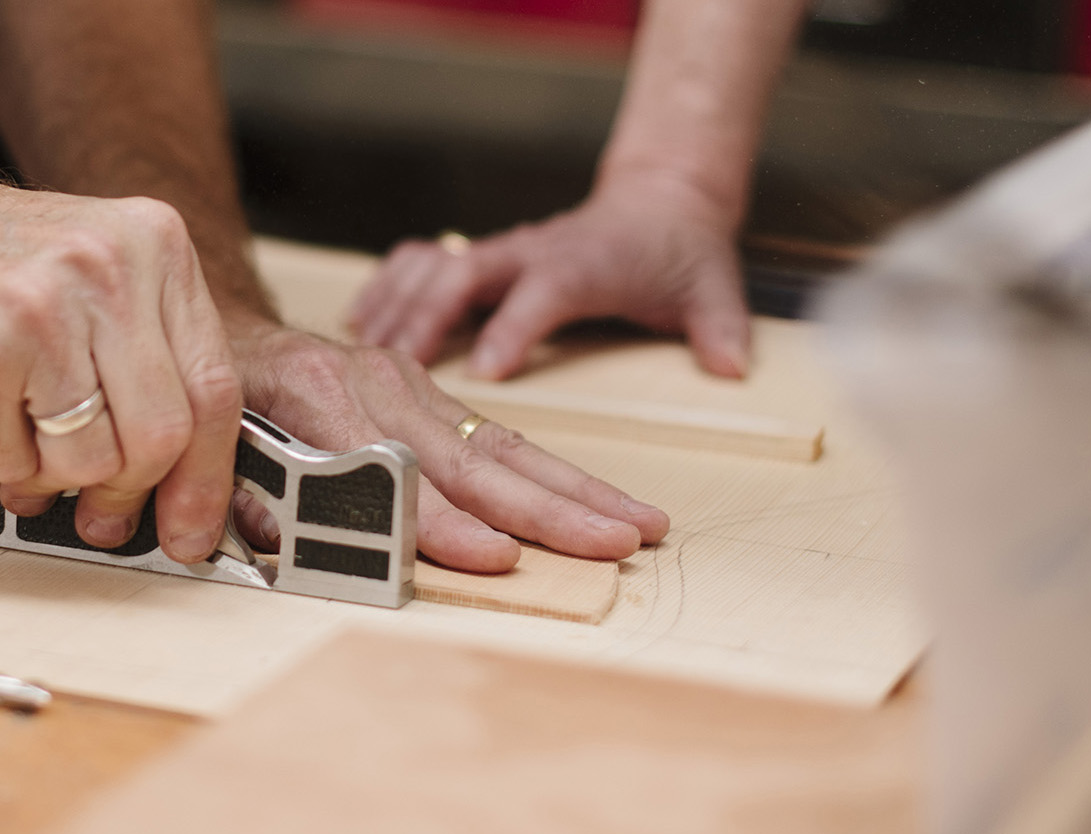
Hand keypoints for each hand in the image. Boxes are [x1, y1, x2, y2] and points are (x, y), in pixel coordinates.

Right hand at [0, 168, 242, 562]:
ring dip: (53, 474)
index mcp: (153, 244)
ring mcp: (41, 310)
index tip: (195, 527)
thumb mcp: (89, 274)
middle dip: (128, 490)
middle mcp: (106, 268)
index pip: (216, 387)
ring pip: (91, 461)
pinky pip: (15, 461)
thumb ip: (147, 358)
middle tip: (100, 510)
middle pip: (161, 437)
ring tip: (21, 430)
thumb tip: (187, 474)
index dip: (209, 477)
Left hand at [227, 320, 668, 570]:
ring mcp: (408, 382)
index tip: (499, 558)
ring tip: (640, 524)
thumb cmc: (216, 402)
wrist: (219, 325)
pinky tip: (596, 501)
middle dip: (552, 507)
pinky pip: (497, 435)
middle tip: (616, 542)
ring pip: (503, 444)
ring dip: (576, 491)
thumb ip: (256, 503)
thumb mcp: (216, 450)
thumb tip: (297, 546)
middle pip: (475, 457)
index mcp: (319, 394)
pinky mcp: (426, 389)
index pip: (395, 474)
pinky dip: (550, 472)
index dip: (445, 522)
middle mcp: (376, 381)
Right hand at [348, 184, 752, 379]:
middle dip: (425, 317)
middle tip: (389, 369)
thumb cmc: (679, 254)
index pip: (543, 291)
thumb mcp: (712, 287)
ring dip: (393, 304)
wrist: (660, 204)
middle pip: (464, 273)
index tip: (484, 373)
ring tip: (356, 350)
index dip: (514, 328)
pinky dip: (386, 288)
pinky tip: (356, 324)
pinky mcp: (481, 259)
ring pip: (432, 265)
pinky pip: (420, 263)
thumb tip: (733, 367)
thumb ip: (721, 328)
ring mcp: (500, 253)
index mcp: (583, 262)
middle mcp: (532, 252)